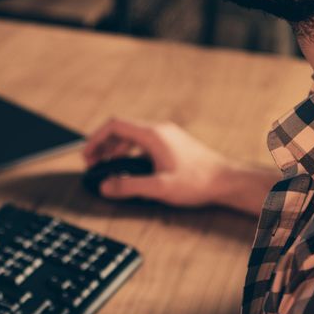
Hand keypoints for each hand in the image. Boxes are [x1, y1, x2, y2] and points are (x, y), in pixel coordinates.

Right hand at [84, 118, 245, 207]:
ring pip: (132, 135)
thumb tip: (105, 186)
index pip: (115, 125)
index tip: (86, 155)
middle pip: (121, 129)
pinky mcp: (172, 143)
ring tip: (106, 165)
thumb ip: (129, 187)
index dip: (95, 139)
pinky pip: (143, 141)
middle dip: (102, 144)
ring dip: (115, 148)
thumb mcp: (160, 187)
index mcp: (153, 134)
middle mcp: (159, 129)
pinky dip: (129, 150)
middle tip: (92, 162)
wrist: (227, 180)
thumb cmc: (198, 181)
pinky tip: (129, 166)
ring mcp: (167, 135)